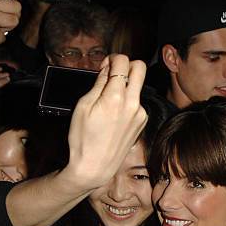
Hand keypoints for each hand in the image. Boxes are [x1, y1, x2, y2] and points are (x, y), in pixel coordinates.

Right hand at [65, 54, 147, 189]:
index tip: (105, 64)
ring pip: (138, 86)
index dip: (113, 59)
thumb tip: (107, 68)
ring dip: (126, 85)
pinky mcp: (142, 122)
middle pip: (140, 67)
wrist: (95, 166)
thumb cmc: (83, 138)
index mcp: (116, 97)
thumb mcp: (83, 106)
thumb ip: (98, 83)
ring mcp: (140, 113)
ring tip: (109, 99)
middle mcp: (133, 103)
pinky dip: (128, 101)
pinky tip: (115, 113)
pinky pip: (137, 102)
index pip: (123, 62)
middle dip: (126, 65)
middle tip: (113, 73)